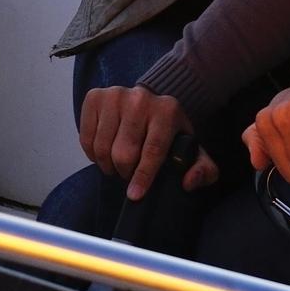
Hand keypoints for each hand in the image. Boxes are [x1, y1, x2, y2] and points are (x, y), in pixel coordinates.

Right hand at [78, 85, 219, 200]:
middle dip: (124, 172)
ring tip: (116, 164)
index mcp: (167, 110)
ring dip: (107, 164)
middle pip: (124, 152)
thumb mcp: (191, 149)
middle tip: (128, 174)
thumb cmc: (169, 131)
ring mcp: (115, 95)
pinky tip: (103, 152)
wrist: (149, 102)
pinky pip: (86, 137)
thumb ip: (203, 170)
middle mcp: (140, 98)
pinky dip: (92, 153)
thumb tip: (188, 182)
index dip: (142, 177)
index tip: (135, 195)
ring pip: (102, 146)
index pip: (153, 151)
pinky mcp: (95, 96)